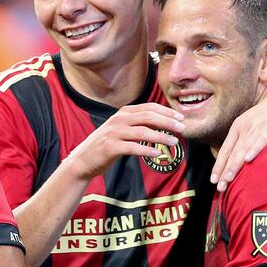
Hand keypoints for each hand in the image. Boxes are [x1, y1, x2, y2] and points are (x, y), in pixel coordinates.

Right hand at [67, 103, 184, 179]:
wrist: (84, 159)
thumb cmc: (107, 144)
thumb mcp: (121, 129)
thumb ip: (138, 123)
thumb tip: (163, 123)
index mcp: (123, 113)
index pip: (149, 107)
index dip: (166, 111)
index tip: (180, 117)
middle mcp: (119, 120)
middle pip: (148, 117)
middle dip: (168, 121)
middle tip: (182, 128)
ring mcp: (114, 133)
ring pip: (143, 132)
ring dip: (161, 137)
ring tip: (174, 142)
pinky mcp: (110, 147)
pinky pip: (133, 148)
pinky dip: (147, 150)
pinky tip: (158, 154)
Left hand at [212, 89, 266, 190]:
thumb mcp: (253, 126)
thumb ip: (245, 140)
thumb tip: (238, 160)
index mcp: (238, 127)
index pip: (225, 150)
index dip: (219, 165)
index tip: (214, 181)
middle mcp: (245, 127)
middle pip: (232, 153)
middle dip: (225, 171)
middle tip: (220, 187)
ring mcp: (258, 127)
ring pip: (243, 149)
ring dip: (235, 165)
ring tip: (228, 179)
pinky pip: (262, 140)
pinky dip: (254, 150)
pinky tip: (248, 159)